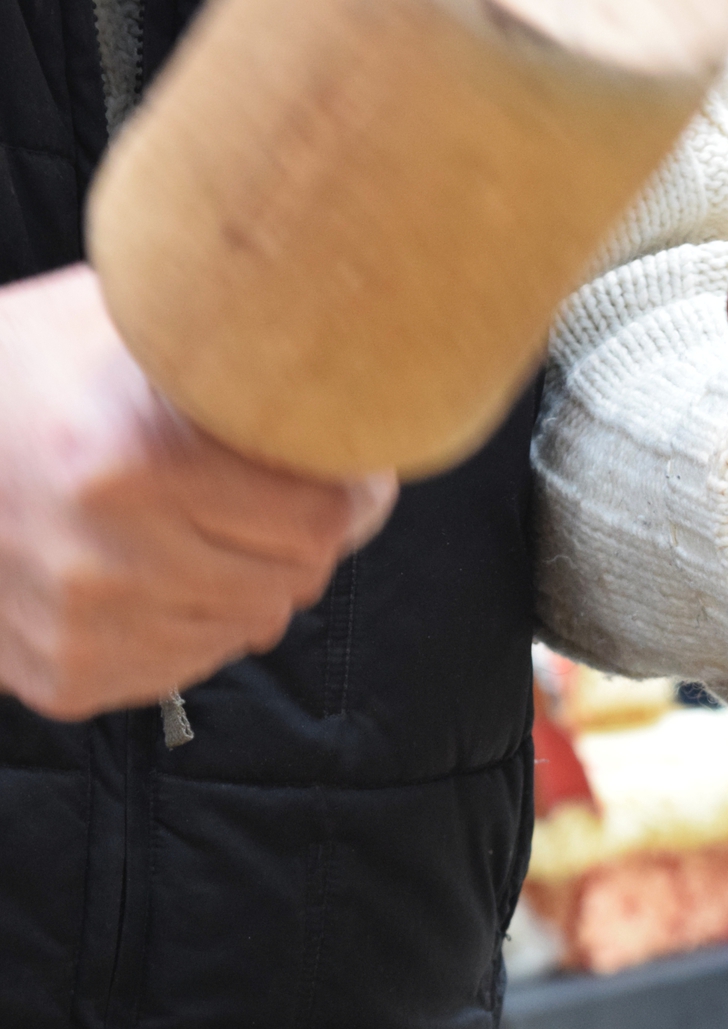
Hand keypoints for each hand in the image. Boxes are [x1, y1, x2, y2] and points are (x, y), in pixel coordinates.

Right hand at [0, 265, 397, 719]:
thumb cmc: (28, 371)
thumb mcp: (124, 326)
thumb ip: (234, 359)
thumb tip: (367, 392)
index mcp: (134, 462)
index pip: (321, 520)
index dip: (342, 493)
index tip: (338, 472)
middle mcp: (103, 557)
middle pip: (292, 580)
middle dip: (297, 541)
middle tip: (264, 501)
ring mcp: (79, 628)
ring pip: (247, 629)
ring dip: (244, 585)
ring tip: (195, 529)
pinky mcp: (63, 678)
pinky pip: (188, 666)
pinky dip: (191, 626)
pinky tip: (150, 573)